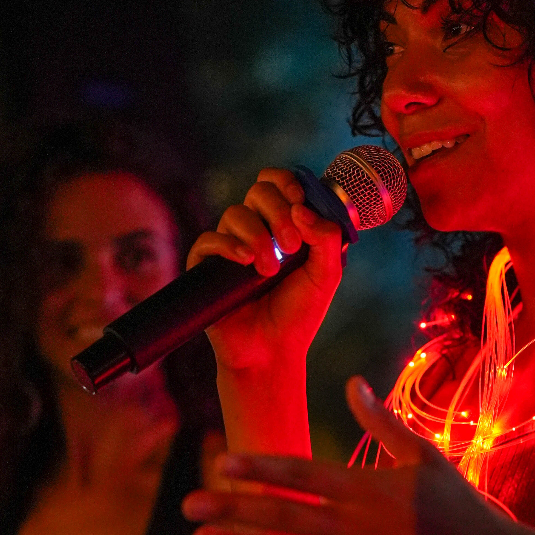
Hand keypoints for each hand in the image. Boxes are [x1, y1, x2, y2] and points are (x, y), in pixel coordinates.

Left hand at [183, 378, 508, 534]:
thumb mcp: (423, 456)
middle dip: (230, 508)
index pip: (299, 473)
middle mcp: (353, 524)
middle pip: (280, 514)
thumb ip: (381, 422)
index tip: (221, 462)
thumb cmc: (459, 506)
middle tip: (188, 504)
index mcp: (363, 486)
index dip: (257, 468)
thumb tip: (352, 384)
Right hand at [187, 167, 346, 373]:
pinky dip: (228, 245)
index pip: (279, 184)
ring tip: (269, 269)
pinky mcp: (208, 266)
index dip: (287, 183)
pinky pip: (209, 239)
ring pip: (235, 213)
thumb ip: (327, 238)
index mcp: (286, 225)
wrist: (271, 352)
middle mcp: (257, 229)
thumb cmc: (299, 314)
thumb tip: (302, 209)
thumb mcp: (326, 275)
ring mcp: (231, 246)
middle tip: (291, 245)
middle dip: (277, 212)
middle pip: (258, 191)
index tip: (299, 201)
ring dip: (258, 236)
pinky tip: (245, 260)